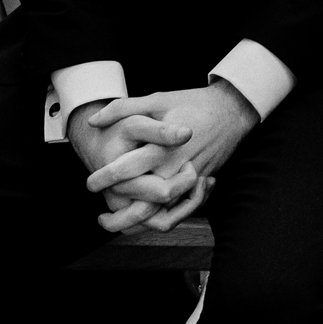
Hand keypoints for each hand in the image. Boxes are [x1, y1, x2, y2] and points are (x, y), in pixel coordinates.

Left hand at [85, 82, 258, 233]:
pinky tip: (143, 217)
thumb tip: (94, 120)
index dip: (103, 179)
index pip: (125, 170)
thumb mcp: (158, 99)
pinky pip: (178, 212)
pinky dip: (159, 219)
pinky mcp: (200, 184)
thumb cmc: (193, 103)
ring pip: (162, 215)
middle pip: (143, 203)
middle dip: (119, 214)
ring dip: (138, 224)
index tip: (90, 184)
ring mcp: (190, 180)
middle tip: (101, 214)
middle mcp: (176, 169)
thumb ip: (124, 108)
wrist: (232, 110)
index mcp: (162, 148)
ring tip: (117, 223)